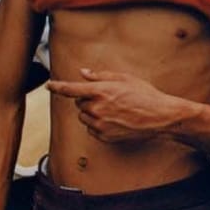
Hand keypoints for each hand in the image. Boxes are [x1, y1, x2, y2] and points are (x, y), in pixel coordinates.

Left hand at [46, 68, 179, 142]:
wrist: (160, 117)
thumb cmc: (145, 95)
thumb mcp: (124, 79)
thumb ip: (100, 76)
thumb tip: (84, 73)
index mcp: (100, 91)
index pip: (71, 89)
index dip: (58, 86)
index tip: (49, 85)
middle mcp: (97, 108)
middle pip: (79, 103)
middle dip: (88, 99)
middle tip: (107, 98)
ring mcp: (100, 124)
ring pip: (84, 117)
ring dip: (92, 112)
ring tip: (112, 110)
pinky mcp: (104, 136)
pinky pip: (92, 129)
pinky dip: (98, 124)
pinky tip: (114, 120)